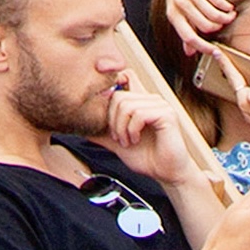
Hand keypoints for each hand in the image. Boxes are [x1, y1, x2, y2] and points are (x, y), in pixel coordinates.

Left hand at [99, 75, 209, 190]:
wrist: (167, 173)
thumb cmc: (148, 157)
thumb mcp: (118, 143)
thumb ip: (103, 133)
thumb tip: (82, 128)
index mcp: (141, 102)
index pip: (125, 76)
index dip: (112, 84)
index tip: (104, 108)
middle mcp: (151, 100)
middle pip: (118, 95)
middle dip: (112, 121)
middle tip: (119, 138)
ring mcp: (160, 105)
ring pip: (126, 105)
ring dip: (121, 128)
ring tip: (127, 141)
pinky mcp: (166, 114)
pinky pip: (139, 114)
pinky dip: (132, 130)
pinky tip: (136, 140)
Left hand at [162, 0, 236, 45]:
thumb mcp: (178, 7)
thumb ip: (186, 29)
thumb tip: (189, 52)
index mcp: (172, 14)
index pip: (188, 37)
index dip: (203, 48)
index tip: (216, 52)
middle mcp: (179, 5)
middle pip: (205, 27)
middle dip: (219, 28)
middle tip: (226, 23)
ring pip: (213, 15)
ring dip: (225, 17)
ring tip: (230, 14)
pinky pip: (217, 1)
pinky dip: (226, 6)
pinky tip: (228, 6)